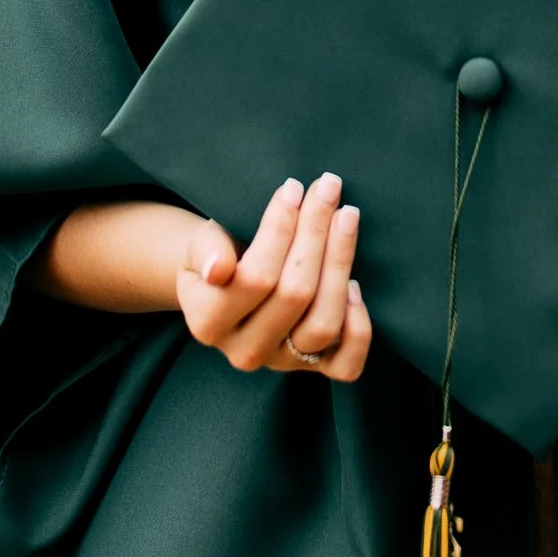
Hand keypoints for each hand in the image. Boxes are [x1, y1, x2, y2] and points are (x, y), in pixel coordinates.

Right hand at [177, 172, 371, 380]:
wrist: (224, 284)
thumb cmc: (216, 253)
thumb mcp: (200, 243)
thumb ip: (206, 249)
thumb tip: (219, 268)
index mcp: (207, 322)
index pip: (254, 276)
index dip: (279, 230)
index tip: (293, 188)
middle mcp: (243, 351)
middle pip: (294, 294)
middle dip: (315, 233)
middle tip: (328, 188)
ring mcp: (280, 363)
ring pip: (322, 324)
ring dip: (340, 264)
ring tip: (346, 217)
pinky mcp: (311, 368)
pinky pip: (346, 365)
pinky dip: (358, 329)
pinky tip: (356, 285)